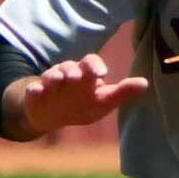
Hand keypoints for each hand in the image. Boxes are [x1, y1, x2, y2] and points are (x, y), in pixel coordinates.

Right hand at [19, 55, 148, 134]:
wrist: (52, 114)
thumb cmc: (82, 104)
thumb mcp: (103, 101)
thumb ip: (122, 92)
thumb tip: (145, 83)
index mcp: (85, 74)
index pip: (90, 63)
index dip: (94, 65)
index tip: (101, 74)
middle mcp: (67, 74)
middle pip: (69, 66)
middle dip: (72, 70)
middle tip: (75, 77)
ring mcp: (50, 83)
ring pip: (51, 74)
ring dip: (54, 75)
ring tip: (57, 80)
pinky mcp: (35, 93)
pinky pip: (33, 89)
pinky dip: (34, 89)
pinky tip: (36, 90)